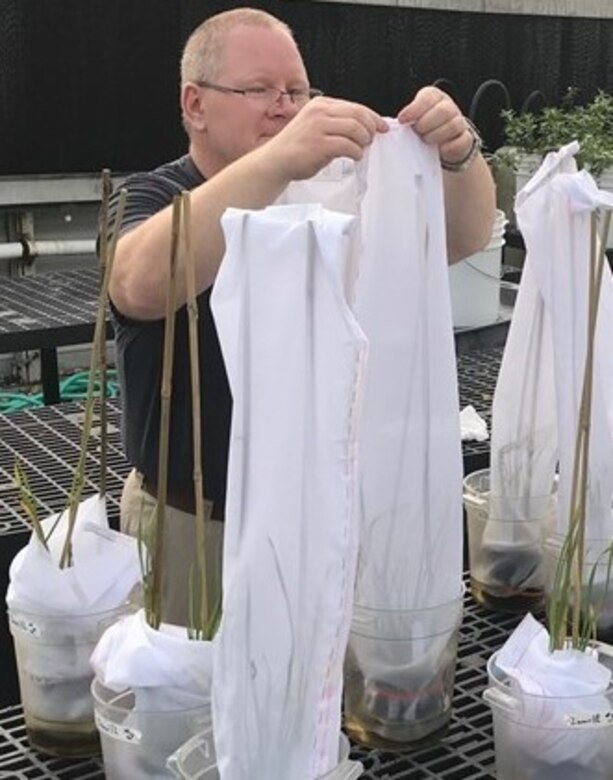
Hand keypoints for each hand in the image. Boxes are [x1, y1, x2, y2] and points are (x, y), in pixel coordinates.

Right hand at [264, 96, 387, 180]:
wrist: (276, 161)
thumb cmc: (297, 147)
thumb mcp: (316, 126)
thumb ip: (336, 124)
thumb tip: (363, 129)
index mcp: (320, 105)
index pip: (355, 106)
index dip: (372, 117)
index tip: (381, 126)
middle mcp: (320, 112)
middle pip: (358, 115)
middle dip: (370, 129)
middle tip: (371, 141)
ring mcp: (319, 127)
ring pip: (356, 129)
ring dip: (363, 142)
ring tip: (360, 150)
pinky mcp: (319, 144)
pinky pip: (348, 146)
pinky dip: (356, 152)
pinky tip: (354, 157)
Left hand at [397, 86, 473, 165]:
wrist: (443, 145)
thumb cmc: (424, 130)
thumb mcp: (414, 120)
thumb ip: (408, 119)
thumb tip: (392, 125)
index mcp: (434, 98)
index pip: (427, 98)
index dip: (414, 109)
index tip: (402, 120)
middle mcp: (448, 107)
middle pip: (443, 110)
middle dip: (426, 123)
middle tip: (417, 132)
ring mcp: (459, 122)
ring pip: (453, 125)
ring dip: (436, 135)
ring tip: (426, 141)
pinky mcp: (465, 138)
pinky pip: (461, 141)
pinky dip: (449, 147)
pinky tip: (440, 150)